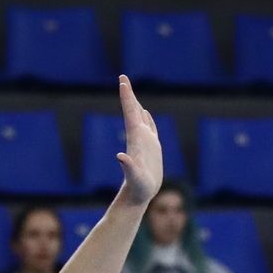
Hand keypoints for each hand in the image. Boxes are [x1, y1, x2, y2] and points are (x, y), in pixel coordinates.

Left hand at [112, 76, 163, 206]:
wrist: (139, 195)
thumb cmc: (137, 188)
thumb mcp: (134, 177)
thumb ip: (128, 167)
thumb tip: (121, 157)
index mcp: (135, 139)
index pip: (130, 113)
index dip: (127, 96)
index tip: (122, 80)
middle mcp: (138, 137)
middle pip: (132, 111)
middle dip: (128, 94)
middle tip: (123, 78)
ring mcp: (144, 142)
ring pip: (139, 117)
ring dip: (135, 104)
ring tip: (130, 91)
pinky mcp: (151, 148)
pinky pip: (149, 128)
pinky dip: (147, 117)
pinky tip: (146, 113)